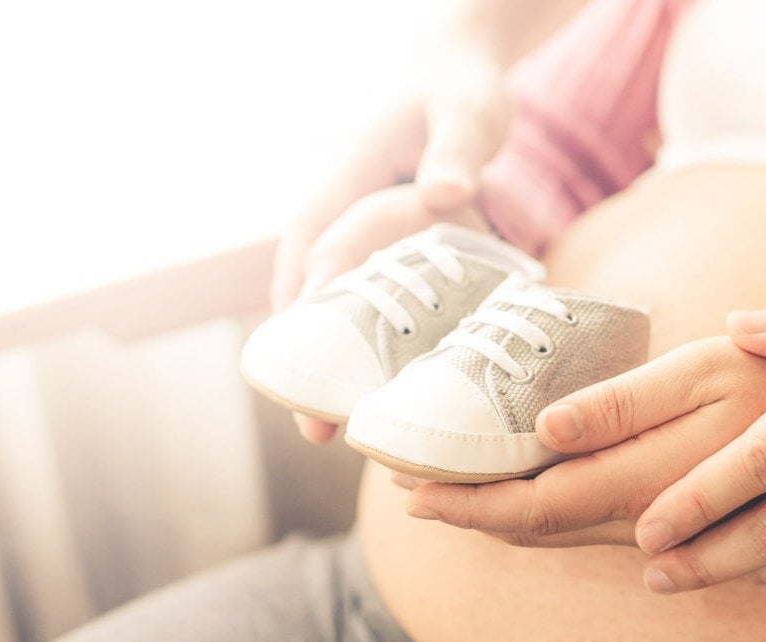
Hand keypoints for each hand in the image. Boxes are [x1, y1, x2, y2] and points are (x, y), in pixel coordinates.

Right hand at [271, 65, 508, 442]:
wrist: (456, 83)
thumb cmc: (456, 91)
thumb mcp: (463, 114)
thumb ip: (455, 152)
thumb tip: (444, 194)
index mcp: (347, 173)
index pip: (312, 241)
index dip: (305, 301)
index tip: (302, 357)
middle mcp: (339, 210)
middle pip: (308, 291)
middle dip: (304, 359)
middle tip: (312, 427)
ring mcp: (356, 234)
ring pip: (330, 309)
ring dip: (329, 367)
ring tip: (332, 434)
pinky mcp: (381, 254)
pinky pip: (365, 308)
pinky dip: (366, 352)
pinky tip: (382, 400)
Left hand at [402, 338, 765, 547]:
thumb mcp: (704, 372)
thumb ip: (623, 403)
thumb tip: (544, 428)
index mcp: (644, 483)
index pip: (534, 507)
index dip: (468, 501)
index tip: (409, 486)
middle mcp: (652, 526)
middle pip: (544, 533)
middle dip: (473, 513)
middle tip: (412, 493)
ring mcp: (675, 539)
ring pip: (576, 540)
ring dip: (511, 523)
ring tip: (458, 497)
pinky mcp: (699, 540)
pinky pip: (614, 543)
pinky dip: (562, 527)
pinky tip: (539, 504)